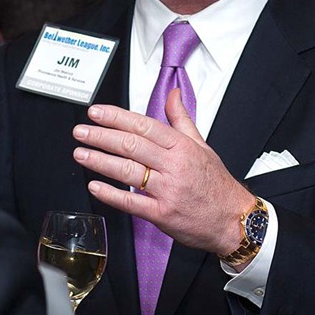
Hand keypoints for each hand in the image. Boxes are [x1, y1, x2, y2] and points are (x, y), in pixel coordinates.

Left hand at [72, 88, 252, 254]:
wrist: (233, 219)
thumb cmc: (216, 183)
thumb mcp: (202, 144)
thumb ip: (181, 119)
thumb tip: (173, 94)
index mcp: (182, 146)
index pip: (144, 125)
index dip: (116, 117)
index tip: (96, 112)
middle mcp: (174, 165)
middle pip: (132, 145)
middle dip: (101, 136)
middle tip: (81, 131)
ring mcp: (167, 190)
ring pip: (128, 171)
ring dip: (100, 161)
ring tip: (81, 154)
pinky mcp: (162, 214)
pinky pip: (132, 202)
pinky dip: (111, 194)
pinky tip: (95, 186)